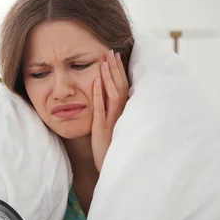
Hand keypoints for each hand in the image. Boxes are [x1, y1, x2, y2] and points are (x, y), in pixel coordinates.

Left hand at [92, 50, 128, 171]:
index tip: (116, 56)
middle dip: (115, 69)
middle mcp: (122, 115)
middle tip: (111, 52)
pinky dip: (98, 94)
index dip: (120, 71)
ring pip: (114, 94)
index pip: (124, 87)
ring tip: (104, 62)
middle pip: (121, 86)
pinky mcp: (103, 129)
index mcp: (124, 113)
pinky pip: (101, 108)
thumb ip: (111, 113)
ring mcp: (113, 121)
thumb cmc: (111, 149)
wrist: (110, 168)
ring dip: (109, 77)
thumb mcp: (112, 128)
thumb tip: (106, 97)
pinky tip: (95, 82)